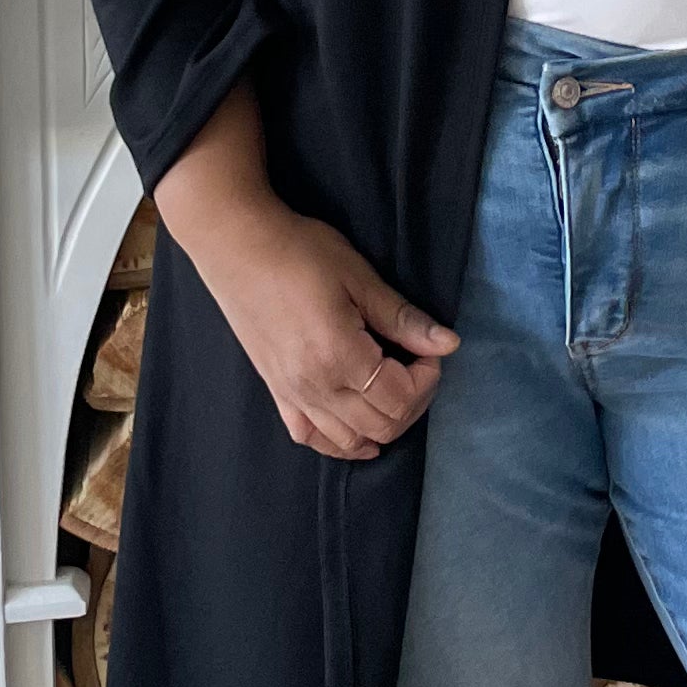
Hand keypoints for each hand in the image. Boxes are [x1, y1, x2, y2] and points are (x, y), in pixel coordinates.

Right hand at [154, 84, 457, 461]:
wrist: (237, 246)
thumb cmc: (299, 252)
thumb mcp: (359, 278)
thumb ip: (403, 318)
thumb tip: (449, 344)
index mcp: (340, 357)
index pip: (401, 398)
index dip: (427, 377)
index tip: (427, 348)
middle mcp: (316, 388)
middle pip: (382, 426)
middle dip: (413, 400)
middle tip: (415, 363)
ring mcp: (293, 395)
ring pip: (349, 441)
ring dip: (382, 424)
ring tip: (390, 387)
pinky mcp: (276, 392)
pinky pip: (311, 437)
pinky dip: (340, 441)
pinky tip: (355, 427)